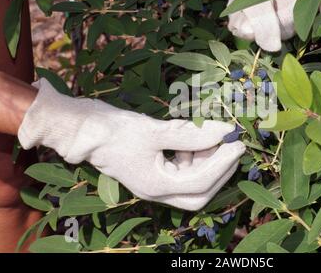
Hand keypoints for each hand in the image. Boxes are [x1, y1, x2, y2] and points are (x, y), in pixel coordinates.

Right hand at [18, 79, 245, 210]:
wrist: (83, 129)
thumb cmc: (114, 131)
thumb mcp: (155, 131)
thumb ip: (191, 134)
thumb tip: (224, 131)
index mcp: (156, 186)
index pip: (200, 182)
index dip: (223, 162)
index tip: (237, 141)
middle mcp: (158, 190)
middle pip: (199, 191)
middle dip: (220, 169)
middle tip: (232, 145)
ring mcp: (156, 181)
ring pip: (193, 179)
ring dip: (208, 159)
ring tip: (215, 135)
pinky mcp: (155, 169)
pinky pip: (182, 167)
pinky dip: (194, 153)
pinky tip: (196, 136)